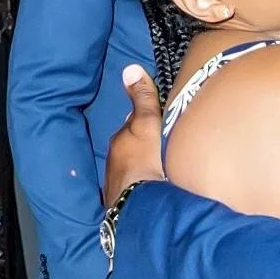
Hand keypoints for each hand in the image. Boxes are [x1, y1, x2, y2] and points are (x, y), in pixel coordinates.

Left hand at [103, 65, 166, 207]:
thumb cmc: (148, 162)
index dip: (147, 123)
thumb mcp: (149, 124)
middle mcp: (114, 164)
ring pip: (134, 172)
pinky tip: (158, 193)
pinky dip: (146, 189)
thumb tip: (129, 68)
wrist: (145, 210)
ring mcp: (118, 188)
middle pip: (132, 150)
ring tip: (164, 172)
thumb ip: (143, 99)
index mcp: (120, 142)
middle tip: (165, 149)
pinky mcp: (126, 209)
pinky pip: (138, 192)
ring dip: (146, 170)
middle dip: (145, 148)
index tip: (161, 124)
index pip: (134, 126)